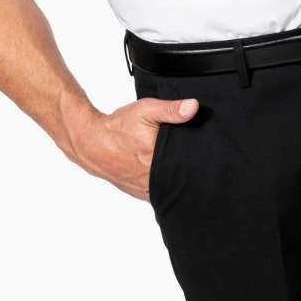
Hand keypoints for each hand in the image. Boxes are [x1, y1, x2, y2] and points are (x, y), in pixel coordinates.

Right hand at [72, 97, 198, 199]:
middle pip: (183, 180)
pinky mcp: (141, 194)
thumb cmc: (119, 127)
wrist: (92, 144)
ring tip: (183, 166)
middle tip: (197, 158)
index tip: (208, 154)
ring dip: (178, 180)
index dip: (201, 161)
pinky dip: (167, 186)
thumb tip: (194, 107)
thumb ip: (171, 109)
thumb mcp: (146, 110)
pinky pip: (160, 194)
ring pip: (172, 190)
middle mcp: (154, 180)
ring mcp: (147, 190)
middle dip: (191, 171)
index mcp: (159, 161)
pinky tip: (169, 174)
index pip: (190, 167)